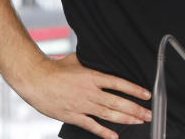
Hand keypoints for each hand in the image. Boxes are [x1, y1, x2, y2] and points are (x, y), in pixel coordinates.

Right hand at [16, 53, 150, 138]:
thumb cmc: (55, 68)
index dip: (135, 90)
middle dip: (136, 109)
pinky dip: (104, 132)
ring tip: (139, 122)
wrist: (35, 80)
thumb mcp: (78, 59)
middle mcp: (90, 92)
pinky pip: (91, 126)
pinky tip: (114, 136)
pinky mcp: (72, 116)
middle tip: (149, 114)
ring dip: (126, 119)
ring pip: (108, 114)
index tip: (147, 95)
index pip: (120, 84)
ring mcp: (82, 105)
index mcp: (93, 76)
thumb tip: (105, 54)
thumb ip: (93, 60)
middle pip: (118, 102)